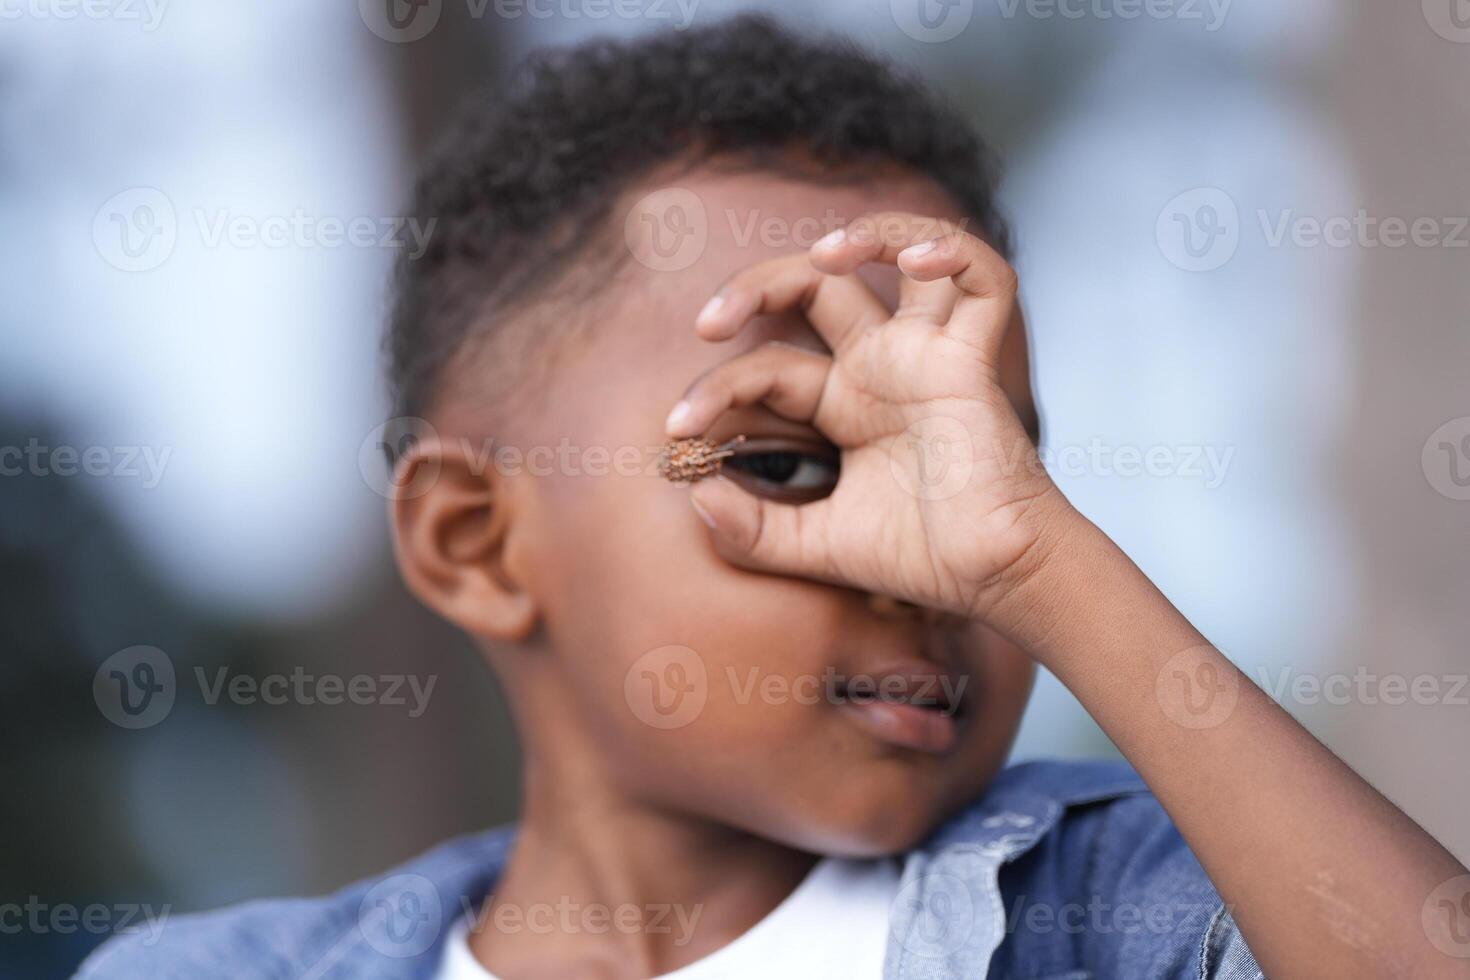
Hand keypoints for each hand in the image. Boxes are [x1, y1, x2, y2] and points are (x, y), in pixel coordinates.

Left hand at [665, 212, 1078, 632]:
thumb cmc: (919, 558)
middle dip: (756, 287)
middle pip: (818, 283)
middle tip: (707, 325)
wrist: (993, 582)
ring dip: (865, 233)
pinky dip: (953, 251)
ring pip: (903, 251)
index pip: (768, 364)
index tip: (678, 430)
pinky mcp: (975, 361)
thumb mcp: (813, 546)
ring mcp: (929, 356)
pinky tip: (915, 260)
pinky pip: (984, 279)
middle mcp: (882, 366)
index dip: (717, 387)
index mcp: (844, 401)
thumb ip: (752, 531)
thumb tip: (694, 494)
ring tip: (822, 251)